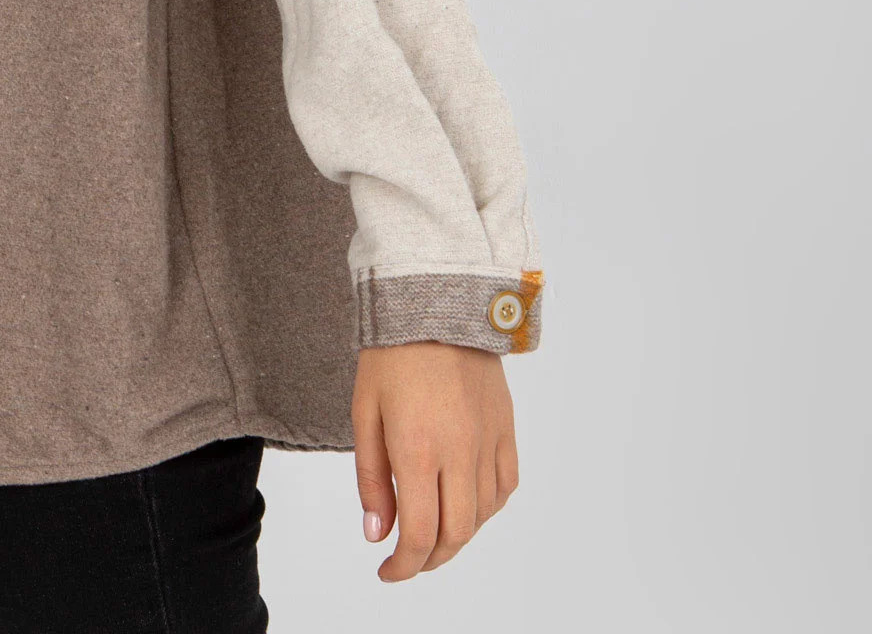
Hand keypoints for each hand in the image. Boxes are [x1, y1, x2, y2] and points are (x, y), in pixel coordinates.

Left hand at [352, 341, 518, 581]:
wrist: (435, 301)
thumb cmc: (391, 353)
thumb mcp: (365, 413)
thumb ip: (372, 478)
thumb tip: (378, 533)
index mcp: (417, 447)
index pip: (420, 534)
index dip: (404, 566)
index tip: (387, 571)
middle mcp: (459, 450)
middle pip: (455, 534)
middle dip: (429, 560)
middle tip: (408, 560)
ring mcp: (488, 439)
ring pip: (482, 515)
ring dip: (457, 537)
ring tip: (432, 533)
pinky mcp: (506, 426)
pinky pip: (505, 485)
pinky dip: (487, 508)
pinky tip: (468, 505)